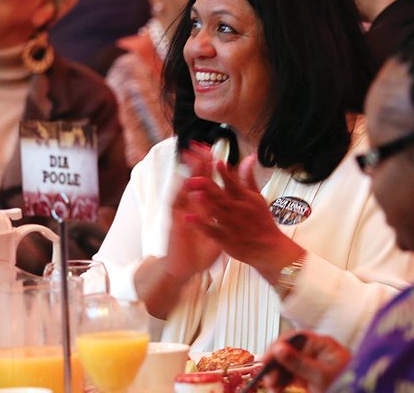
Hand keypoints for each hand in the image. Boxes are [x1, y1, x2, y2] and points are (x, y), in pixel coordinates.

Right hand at [161, 142, 222, 277]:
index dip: (209, 165)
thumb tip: (238, 201)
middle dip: (197, 161)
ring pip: (184, 187)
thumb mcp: (218, 228)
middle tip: (200, 144)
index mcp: (201, 206)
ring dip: (187, 173)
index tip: (213, 148)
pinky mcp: (175, 223)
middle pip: (193, 179)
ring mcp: (180, 213)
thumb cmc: (200, 248)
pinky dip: (180, 196)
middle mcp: (189, 206)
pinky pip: (177, 209)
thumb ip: (226, 213)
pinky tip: (184, 185)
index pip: (206, 180)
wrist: (185, 268)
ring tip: (191, 157)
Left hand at [180, 153, 303, 277]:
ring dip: (205, 203)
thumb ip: (249, 178)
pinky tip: (189, 218)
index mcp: (246, 199)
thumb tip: (247, 158)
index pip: (234, 183)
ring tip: (194, 194)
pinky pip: (211, 231)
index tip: (216, 163)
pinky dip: (200, 224)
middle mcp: (239, 211)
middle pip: (222, 197)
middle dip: (208, 187)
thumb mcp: (258, 197)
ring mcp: (232, 225)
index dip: (225, 173)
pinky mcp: (226, 239)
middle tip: (194, 178)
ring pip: (217, 213)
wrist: (269, 249)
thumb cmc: (263, 222)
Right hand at [261, 331, 351, 392]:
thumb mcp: (321, 375)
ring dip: (277, 374)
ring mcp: (312, 365)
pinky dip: (282, 381)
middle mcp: (316, 352)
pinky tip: (277, 388)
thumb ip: (299, 362)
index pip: (296, 338)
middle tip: (267, 376)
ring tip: (272, 386)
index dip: (279, 346)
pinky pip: (291, 376)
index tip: (267, 358)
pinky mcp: (309, 378)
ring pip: (287, 365)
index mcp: (322, 345)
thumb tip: (279, 348)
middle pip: (288, 352)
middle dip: (276, 363)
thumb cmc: (346, 384)